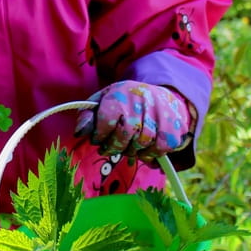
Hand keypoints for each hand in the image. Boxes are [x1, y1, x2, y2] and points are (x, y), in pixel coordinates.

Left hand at [74, 82, 193, 159]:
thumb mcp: (103, 99)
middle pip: (123, 135)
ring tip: (127, 146)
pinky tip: (143, 149)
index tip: (98, 138)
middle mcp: (141, 103)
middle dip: (113, 147)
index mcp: (121, 94)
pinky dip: (148, 155)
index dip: (99, 135)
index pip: (106, 120)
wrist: (162, 98)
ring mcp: (158, 116)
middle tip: (109, 148)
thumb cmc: (126, 102)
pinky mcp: (172, 130)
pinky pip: (157, 151)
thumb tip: (79, 132)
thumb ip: (87, 114)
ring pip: (140, 145)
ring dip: (130, 151)